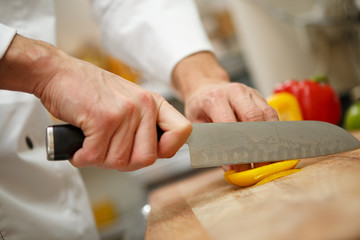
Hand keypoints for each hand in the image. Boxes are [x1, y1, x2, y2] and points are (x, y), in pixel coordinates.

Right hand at [0, 35, 191, 170]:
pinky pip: (95, 157)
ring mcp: (124, 112)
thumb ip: (143, 126)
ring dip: (99, 159)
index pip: (182, 131)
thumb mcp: (128, 102)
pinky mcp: (103, 119)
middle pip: (147, 159)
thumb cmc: (90, 91)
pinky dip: (82, 157)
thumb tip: (152, 155)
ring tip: (91, 143)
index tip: (150, 150)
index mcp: (153, 102)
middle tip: (107, 151)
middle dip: (123, 162)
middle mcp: (144, 106)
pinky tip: (79, 145)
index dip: (168, 148)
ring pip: (119, 161)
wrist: (58, 73)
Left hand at [172, 52, 278, 170]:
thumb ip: (209, 144)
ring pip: (267, 115)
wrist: (206, 87)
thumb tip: (229, 168)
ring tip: (266, 159)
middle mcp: (235, 92)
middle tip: (257, 164)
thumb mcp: (196, 124)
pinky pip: (271, 114)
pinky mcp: (260, 97)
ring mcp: (250, 93)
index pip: (228, 122)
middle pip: (252, 116)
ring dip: (269, 139)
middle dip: (256, 143)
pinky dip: (272, 132)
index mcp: (214, 98)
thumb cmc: (200, 108)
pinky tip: (270, 146)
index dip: (234, 145)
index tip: (238, 165)